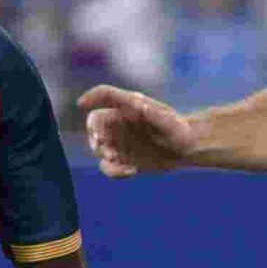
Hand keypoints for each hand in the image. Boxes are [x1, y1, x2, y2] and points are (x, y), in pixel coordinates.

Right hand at [79, 85, 196, 176]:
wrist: (184, 148)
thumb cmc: (178, 129)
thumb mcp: (170, 122)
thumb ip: (154, 114)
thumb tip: (139, 105)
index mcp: (128, 106)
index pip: (104, 96)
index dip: (91, 97)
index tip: (82, 104)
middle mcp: (119, 122)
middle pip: (95, 124)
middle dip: (95, 135)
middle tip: (104, 146)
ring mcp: (118, 141)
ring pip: (98, 147)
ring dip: (104, 154)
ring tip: (117, 159)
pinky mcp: (121, 159)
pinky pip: (108, 166)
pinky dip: (115, 171)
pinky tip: (132, 171)